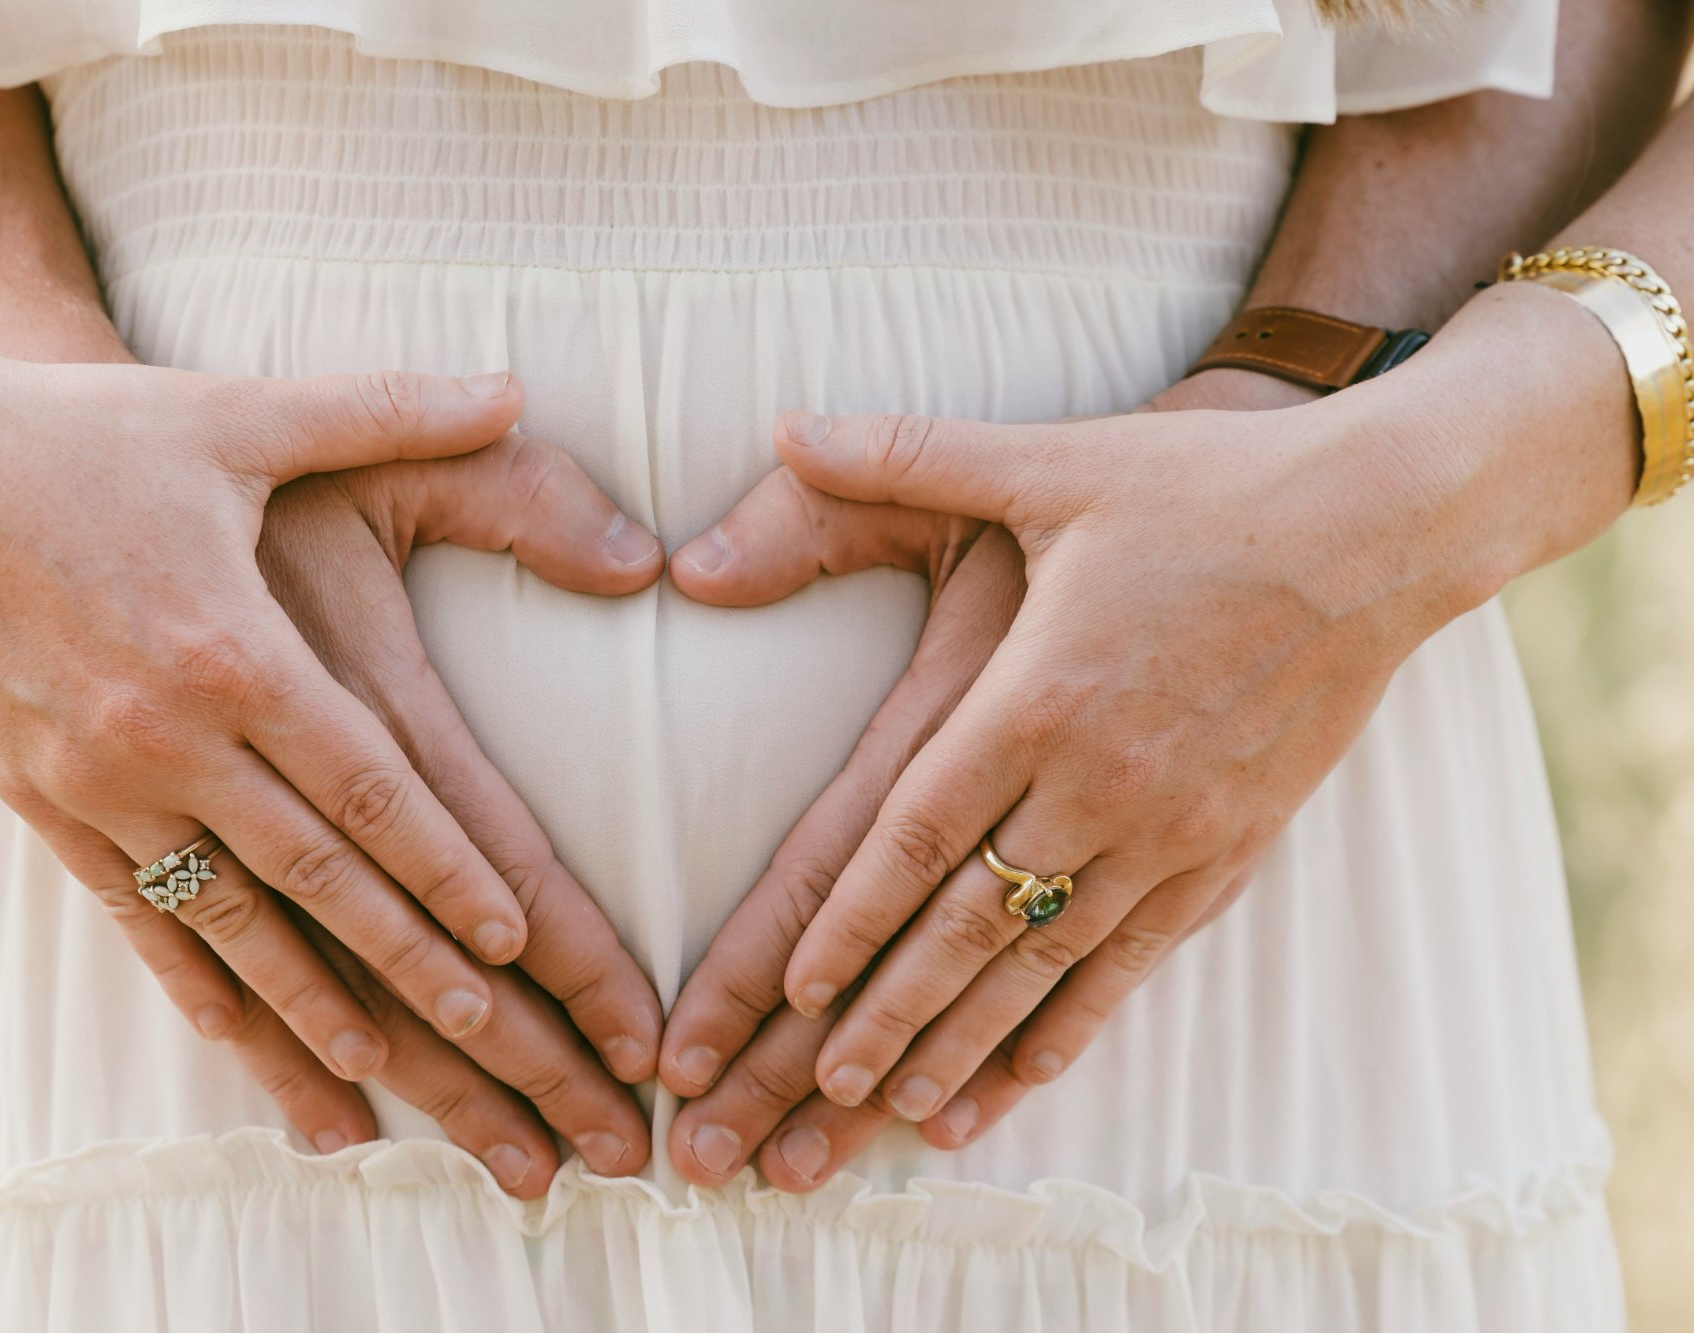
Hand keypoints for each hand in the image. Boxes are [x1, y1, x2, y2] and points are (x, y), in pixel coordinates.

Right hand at [0, 330, 662, 1154]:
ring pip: (230, 923)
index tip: (520, 943)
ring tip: (385, 1092)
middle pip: (317, 877)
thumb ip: (390, 408)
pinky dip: (202, 993)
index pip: (367, 786)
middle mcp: (169, 734)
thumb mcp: (244, 412)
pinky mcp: (46, 805)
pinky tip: (251, 1050)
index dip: (445, 868)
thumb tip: (515, 384)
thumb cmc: (94, 435)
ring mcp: (101, 782)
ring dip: (313, 1013)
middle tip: (501, 1049)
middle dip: (415, 969)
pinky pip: (138, 921)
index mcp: (236, 648)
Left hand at [657, 373, 1331, 1189]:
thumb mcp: (1050, 462)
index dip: (852, 919)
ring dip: (968, 1040)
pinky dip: (1075, 1025)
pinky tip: (1026, 1076)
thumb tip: (784, 424)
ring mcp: (1175, 826)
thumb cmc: (1206, 488)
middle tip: (818, 1086)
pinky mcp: (1234, 845)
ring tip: (898, 1108)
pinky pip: (1140, 960)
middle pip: (974, 923)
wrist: (1382, 523)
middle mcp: (1102, 779)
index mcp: (1039, 694)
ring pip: (1050, 962)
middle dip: (890, 1009)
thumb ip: (907, 456)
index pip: (920, 834)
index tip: (794, 989)